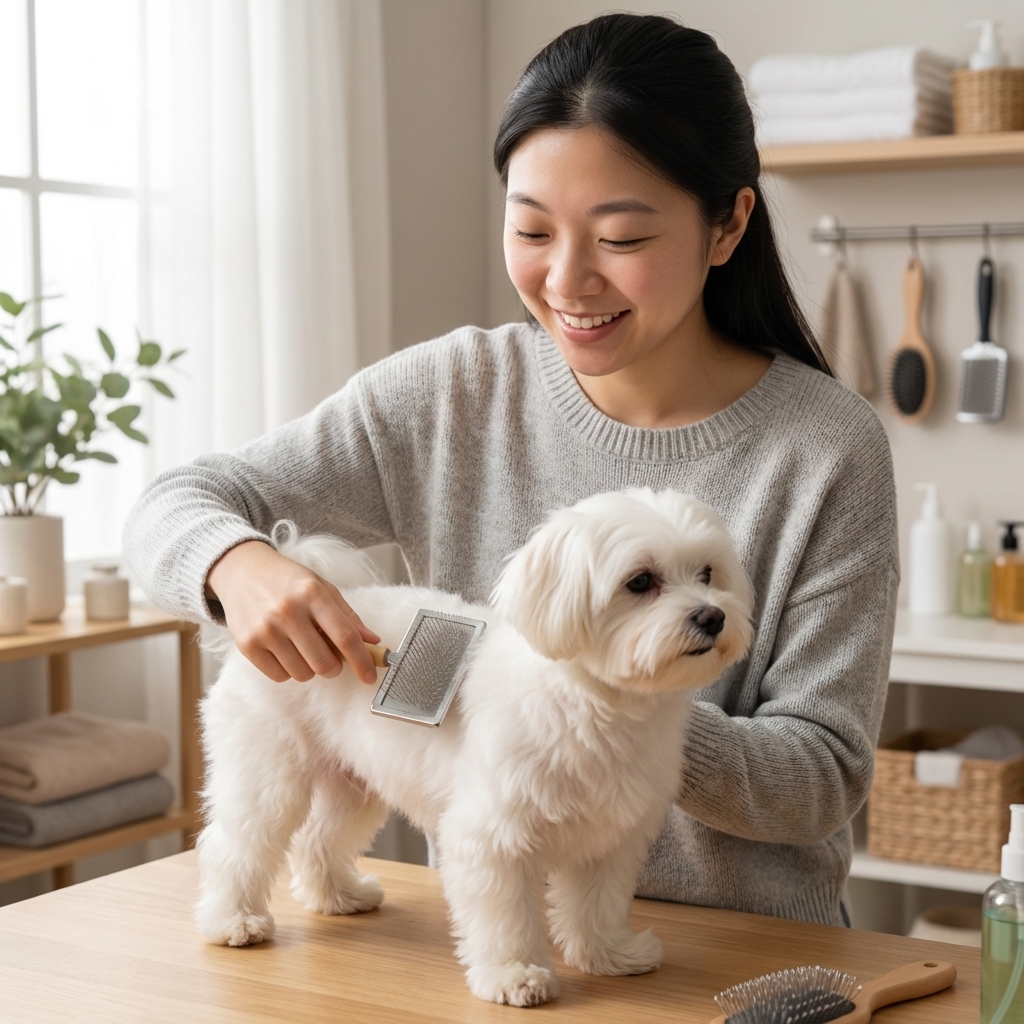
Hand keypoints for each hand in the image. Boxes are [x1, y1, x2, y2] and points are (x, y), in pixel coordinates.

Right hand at [206, 540, 380, 683]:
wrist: (243, 570)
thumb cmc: (288, 581)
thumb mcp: (322, 587)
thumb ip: (348, 616)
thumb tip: (373, 642)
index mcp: (313, 593)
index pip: (345, 636)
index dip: (362, 661)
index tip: (370, 677)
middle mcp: (288, 611)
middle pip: (324, 663)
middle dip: (334, 667)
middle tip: (330, 656)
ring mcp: (265, 629)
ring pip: (302, 674)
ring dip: (310, 668)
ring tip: (303, 647)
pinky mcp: (247, 645)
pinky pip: (279, 677)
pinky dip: (288, 670)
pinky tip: (285, 651)